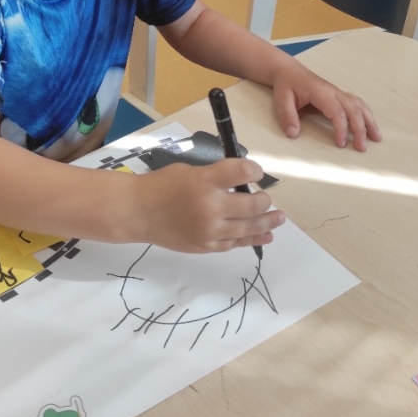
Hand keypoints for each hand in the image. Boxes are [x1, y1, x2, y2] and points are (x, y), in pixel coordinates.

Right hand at [139, 158, 285, 252]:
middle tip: (266, 198)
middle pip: (252, 204)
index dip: (255, 171)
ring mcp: (210, 229)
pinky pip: (234, 243)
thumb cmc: (161, 186)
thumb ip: (215, 176)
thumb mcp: (189, 171)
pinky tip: (264, 235)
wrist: (138, 212)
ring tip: (279, 218)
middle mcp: (211, 206)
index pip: (242, 172)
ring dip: (267, 222)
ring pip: (248, 227)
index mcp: (204, 180)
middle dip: (264, 200)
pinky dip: (251, 239)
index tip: (257, 172)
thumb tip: (240, 182)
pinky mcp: (206, 245)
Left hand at [272, 61, 380, 150]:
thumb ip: (287, 116)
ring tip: (376, 138)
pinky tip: (370, 125)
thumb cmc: (286, 85)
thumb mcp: (281, 99)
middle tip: (362, 148)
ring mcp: (338, 92)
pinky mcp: (339, 95)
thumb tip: (293, 134)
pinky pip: (357, 103)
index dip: (341, 128)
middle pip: (353, 109)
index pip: (337, 112)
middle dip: (360, 129)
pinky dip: (366, 114)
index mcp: (321, 92)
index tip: (341, 144)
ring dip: (369, 121)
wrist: (288, 70)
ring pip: (359, 106)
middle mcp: (334, 91)